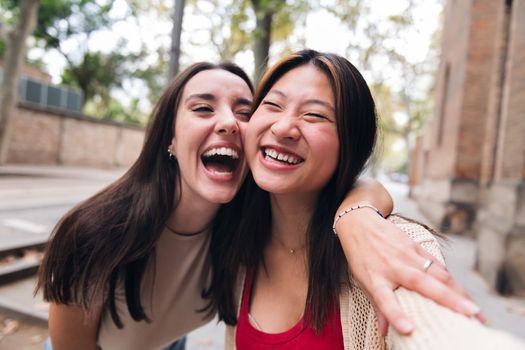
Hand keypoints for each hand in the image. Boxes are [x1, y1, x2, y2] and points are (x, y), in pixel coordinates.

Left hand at [335, 208, 485, 335]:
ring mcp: (407, 255)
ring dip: (459, 292)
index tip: (409, 329)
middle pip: (422, 284)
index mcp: (375, 279)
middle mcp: (393, 267)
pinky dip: (452, 281)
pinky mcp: (417, 246)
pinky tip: (465, 295)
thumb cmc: (361, 257)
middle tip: (472, 316)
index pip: (384, 299)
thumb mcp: (363, 281)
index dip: (396, 315)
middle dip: (449, 300)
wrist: (359, 223)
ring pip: (437, 273)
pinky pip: (437, 265)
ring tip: (476, 312)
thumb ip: (377, 306)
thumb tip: (386, 332)